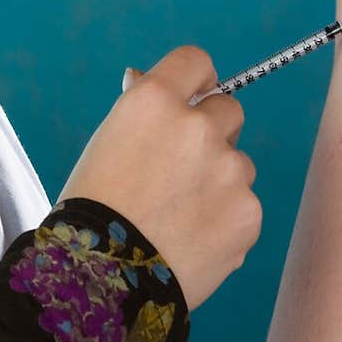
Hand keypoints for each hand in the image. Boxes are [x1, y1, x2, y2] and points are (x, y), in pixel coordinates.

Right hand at [56, 46, 260, 310]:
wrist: (103, 280)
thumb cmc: (93, 208)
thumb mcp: (105, 143)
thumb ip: (138, 109)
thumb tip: (143, 78)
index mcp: (154, 100)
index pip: (195, 62)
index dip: (195, 81)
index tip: (192, 98)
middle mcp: (197, 126)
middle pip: (228, 110)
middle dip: (211, 132)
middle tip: (181, 169)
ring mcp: (228, 169)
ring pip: (237, 162)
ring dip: (219, 179)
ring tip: (179, 215)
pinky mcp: (248, 211)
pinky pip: (243, 204)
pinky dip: (225, 219)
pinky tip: (192, 239)